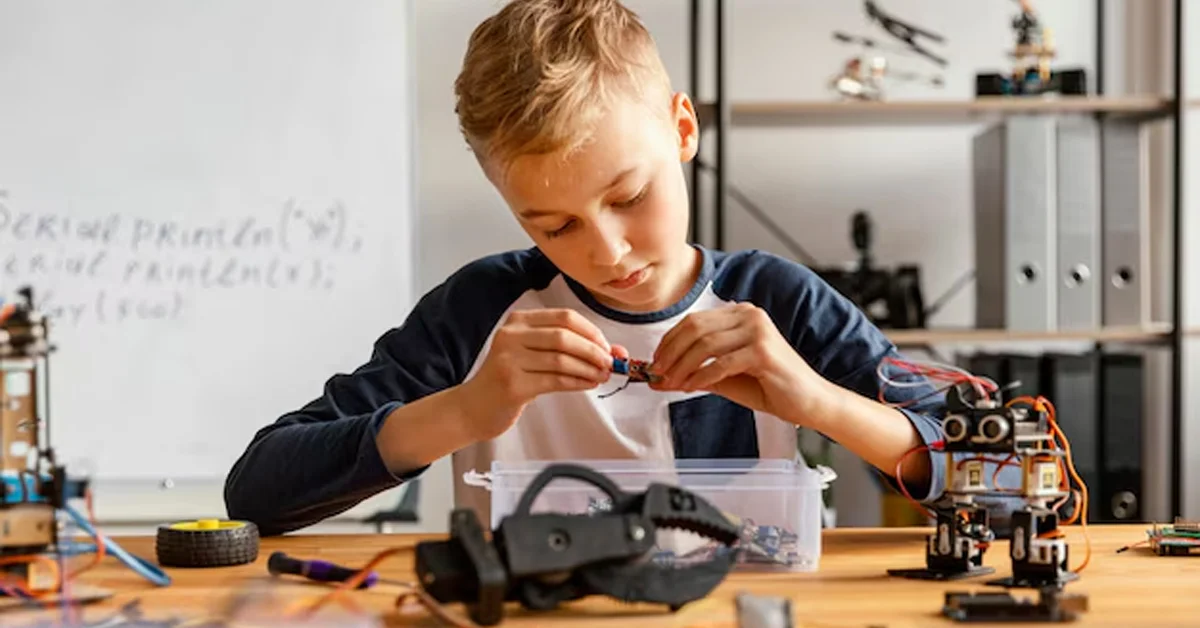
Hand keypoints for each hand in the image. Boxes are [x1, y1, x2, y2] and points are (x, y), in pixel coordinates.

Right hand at [461, 309, 613, 438]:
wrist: (475, 407)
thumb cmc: (510, 379)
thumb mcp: (536, 356)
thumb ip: (572, 349)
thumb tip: (616, 351)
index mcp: (518, 321)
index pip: (564, 317)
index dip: (592, 331)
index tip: (607, 347)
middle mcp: (511, 335)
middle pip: (564, 336)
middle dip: (594, 351)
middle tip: (610, 363)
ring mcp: (509, 359)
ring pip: (562, 360)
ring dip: (589, 369)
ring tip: (602, 376)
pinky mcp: (512, 384)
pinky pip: (555, 381)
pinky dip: (578, 382)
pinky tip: (588, 385)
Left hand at [649, 302, 832, 424]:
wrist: (809, 401)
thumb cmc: (770, 387)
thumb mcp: (725, 376)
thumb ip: (695, 371)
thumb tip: (659, 378)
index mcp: (740, 314)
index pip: (693, 321)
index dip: (669, 341)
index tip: (654, 362)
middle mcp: (749, 315)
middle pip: (695, 329)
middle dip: (670, 353)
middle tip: (657, 374)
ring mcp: (757, 331)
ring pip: (704, 345)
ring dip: (682, 367)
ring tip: (671, 384)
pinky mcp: (763, 351)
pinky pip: (721, 363)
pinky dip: (701, 376)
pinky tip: (690, 388)